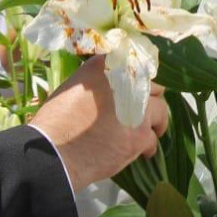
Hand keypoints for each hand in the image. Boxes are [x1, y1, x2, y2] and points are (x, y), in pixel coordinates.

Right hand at [30, 55, 168, 192]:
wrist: (54, 149)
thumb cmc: (57, 119)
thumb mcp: (76, 85)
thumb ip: (100, 80)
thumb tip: (114, 88)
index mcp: (107, 65)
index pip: (138, 64)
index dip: (140, 79)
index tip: (138, 90)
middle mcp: (127, 81)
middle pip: (155, 86)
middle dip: (150, 99)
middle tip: (145, 111)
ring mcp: (137, 108)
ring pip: (161, 111)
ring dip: (154, 123)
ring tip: (148, 132)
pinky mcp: (139, 135)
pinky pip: (152, 140)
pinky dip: (147, 146)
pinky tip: (140, 151)